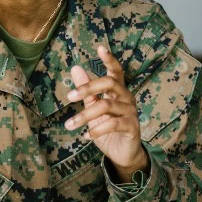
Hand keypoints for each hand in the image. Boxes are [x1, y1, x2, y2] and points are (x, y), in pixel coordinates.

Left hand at [65, 45, 148, 181]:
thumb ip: (87, 92)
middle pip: (110, 83)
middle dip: (88, 88)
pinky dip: (97, 130)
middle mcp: (127, 98)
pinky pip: (113, 124)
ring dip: (84, 116)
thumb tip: (76, 68)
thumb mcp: (94, 110)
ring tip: (69, 125)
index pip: (116, 72)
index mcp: (118, 91)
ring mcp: (131, 112)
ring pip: (106, 106)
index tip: (100, 48)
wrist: (122, 154)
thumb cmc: (108, 129)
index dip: (109, 60)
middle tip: (69, 96)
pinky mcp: (132, 127)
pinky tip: (86, 136)